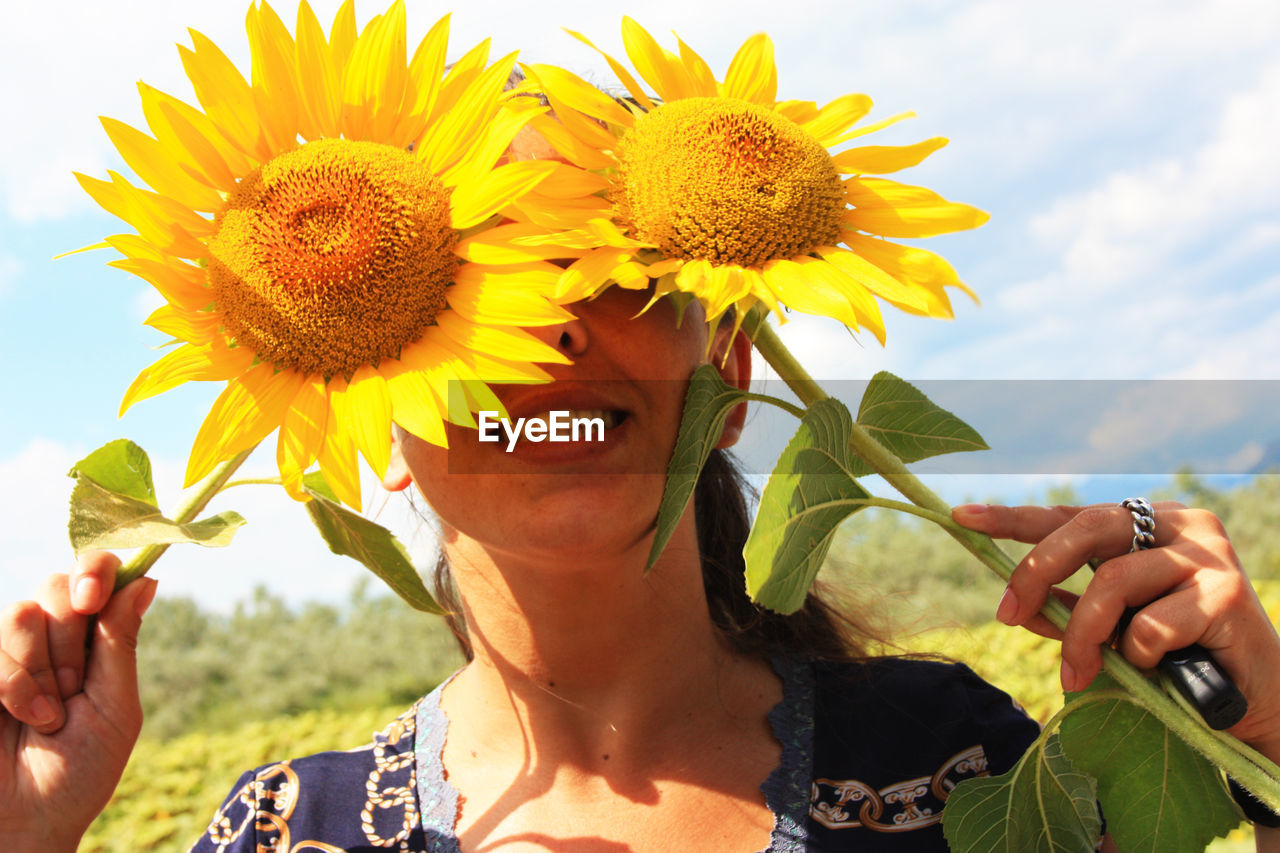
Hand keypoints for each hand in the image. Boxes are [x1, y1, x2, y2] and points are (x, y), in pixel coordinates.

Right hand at [0, 552, 155, 851]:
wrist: (25, 822)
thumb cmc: (79, 773)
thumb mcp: (115, 708)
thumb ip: (120, 644)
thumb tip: (144, 579)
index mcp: (93, 639)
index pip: (96, 573)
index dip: (95, 569)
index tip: (93, 598)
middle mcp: (49, 637)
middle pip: (56, 585)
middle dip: (69, 639)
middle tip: (73, 689)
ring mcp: (7, 652)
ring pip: (20, 613)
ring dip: (41, 670)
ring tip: (48, 716)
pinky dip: (13, 686)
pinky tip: (24, 719)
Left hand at [953, 502, 1279, 758]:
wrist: (1254, 701)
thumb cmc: (1177, 660)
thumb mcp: (1112, 630)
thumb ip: (1069, 610)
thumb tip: (1019, 607)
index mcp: (1147, 525)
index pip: (1071, 514)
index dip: (1014, 518)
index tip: (961, 516)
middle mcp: (1178, 525)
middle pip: (1086, 527)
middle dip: (1036, 572)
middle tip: (1008, 616)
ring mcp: (1206, 555)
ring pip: (1112, 580)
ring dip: (1082, 634)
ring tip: (1077, 673)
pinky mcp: (1227, 593)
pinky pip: (1151, 624)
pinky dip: (1139, 654)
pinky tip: (1158, 670)